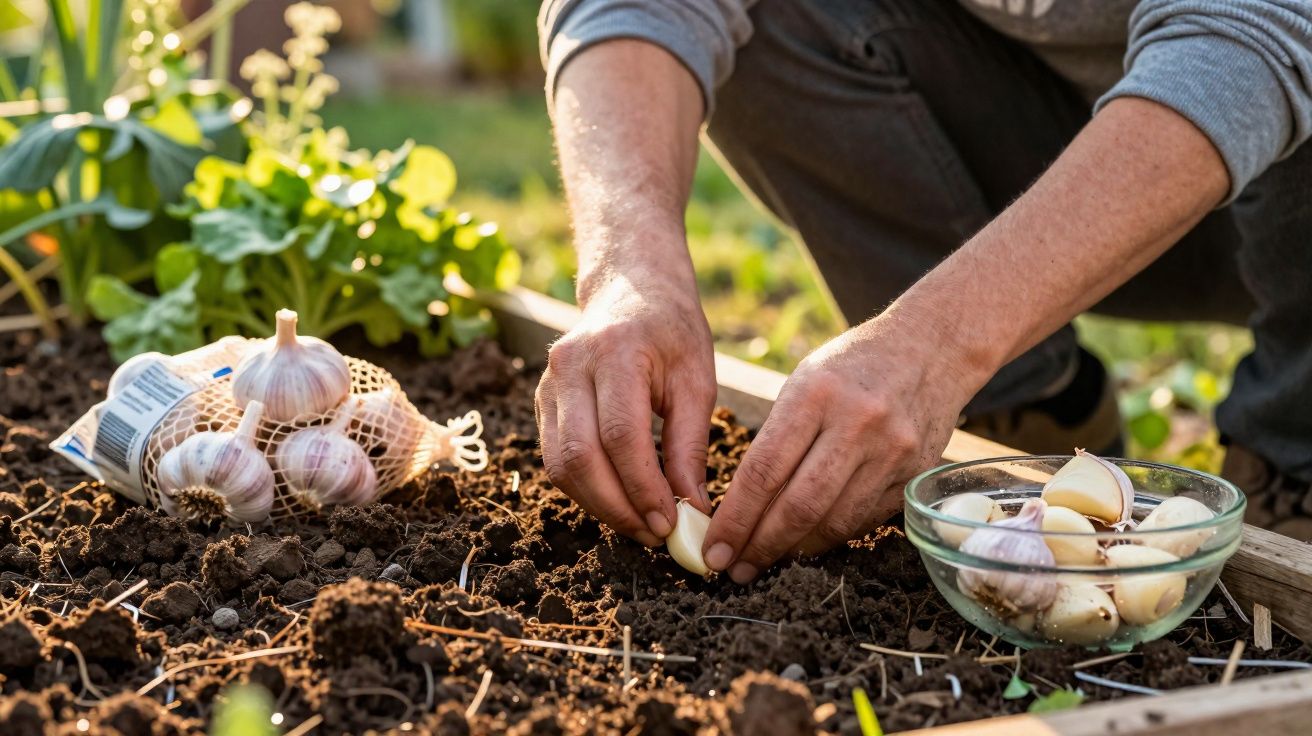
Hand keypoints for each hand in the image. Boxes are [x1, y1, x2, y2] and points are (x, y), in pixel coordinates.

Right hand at [535, 271, 715, 546]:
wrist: (629, 288)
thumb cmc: (671, 332)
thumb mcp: (696, 380)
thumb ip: (690, 445)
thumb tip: (692, 510)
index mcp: (615, 352)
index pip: (620, 435)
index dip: (642, 488)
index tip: (671, 522)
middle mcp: (571, 366)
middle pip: (580, 456)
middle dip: (617, 507)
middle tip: (654, 535)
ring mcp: (548, 383)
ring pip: (560, 465)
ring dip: (599, 506)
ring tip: (640, 525)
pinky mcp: (541, 401)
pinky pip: (555, 458)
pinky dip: (586, 489)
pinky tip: (619, 501)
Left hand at [701, 314, 982, 582]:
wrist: (932, 348)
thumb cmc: (852, 366)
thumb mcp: (804, 382)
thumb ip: (777, 440)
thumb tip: (741, 507)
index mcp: (816, 394)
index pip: (765, 471)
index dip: (736, 519)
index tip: (715, 550)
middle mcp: (858, 423)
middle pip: (800, 506)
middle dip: (761, 546)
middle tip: (736, 570)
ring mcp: (893, 451)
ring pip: (834, 523)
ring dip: (795, 551)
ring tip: (768, 561)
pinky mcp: (916, 474)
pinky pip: (865, 519)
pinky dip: (832, 535)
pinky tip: (809, 541)